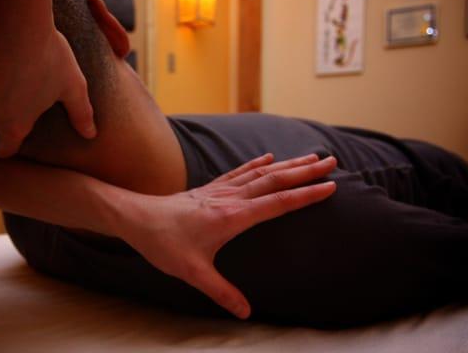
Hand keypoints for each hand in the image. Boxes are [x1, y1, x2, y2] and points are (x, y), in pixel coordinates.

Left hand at [118, 153, 336, 319]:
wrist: (136, 217)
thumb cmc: (162, 243)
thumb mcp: (192, 272)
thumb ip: (221, 291)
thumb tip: (245, 313)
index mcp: (232, 217)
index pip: (277, 203)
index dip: (305, 195)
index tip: (330, 186)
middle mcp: (230, 198)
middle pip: (275, 180)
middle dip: (305, 171)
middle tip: (331, 162)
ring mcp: (220, 190)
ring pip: (261, 172)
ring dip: (288, 164)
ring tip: (310, 156)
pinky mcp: (210, 188)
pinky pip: (239, 172)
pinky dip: (257, 163)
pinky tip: (268, 156)